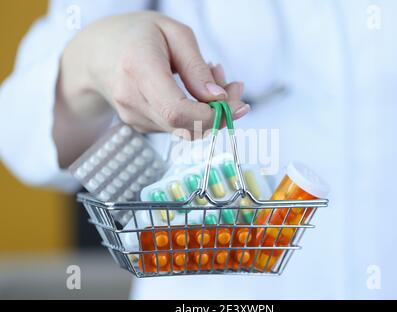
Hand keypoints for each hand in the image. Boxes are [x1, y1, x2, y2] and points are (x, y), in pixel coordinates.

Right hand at [55, 11, 249, 165]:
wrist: (97, 52)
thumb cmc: (138, 35)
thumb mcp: (174, 34)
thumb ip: (197, 68)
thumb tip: (219, 100)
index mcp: (138, 68)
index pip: (177, 111)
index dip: (211, 116)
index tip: (236, 105)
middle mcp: (131, 99)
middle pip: (184, 126)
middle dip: (220, 114)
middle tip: (236, 88)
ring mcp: (133, 116)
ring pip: (184, 130)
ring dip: (209, 112)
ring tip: (213, 78)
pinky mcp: (139, 125)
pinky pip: (176, 127)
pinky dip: (195, 114)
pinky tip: (196, 90)